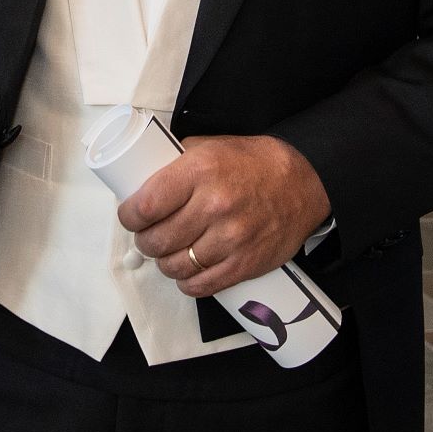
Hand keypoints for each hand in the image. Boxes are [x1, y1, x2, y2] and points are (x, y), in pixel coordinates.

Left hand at [118, 133, 330, 297]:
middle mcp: (214, 205)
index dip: (129, 216)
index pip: (145, 206)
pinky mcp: (245, 263)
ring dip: (165, 263)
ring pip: (175, 266)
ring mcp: (230, 238)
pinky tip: (187, 271)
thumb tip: (142, 179)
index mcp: (199, 171)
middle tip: (148, 236)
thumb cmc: (253, 163)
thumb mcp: (211, 146)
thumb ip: (176, 161)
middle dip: (145, 241)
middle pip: (157, 240)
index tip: (130, 217)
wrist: (303, 181)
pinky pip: (201, 285)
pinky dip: (187, 282)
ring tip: (168, 252)